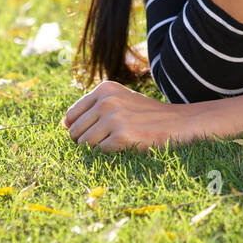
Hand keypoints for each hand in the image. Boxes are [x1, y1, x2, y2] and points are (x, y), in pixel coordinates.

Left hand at [62, 79, 202, 152]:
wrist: (178, 123)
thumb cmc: (146, 114)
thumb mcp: (120, 100)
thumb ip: (92, 108)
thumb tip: (64, 124)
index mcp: (104, 88)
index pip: (71, 115)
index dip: (77, 128)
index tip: (93, 132)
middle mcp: (106, 101)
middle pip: (75, 131)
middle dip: (85, 140)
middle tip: (106, 140)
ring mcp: (113, 119)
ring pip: (84, 144)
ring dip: (96, 148)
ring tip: (115, 142)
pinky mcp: (121, 137)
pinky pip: (99, 152)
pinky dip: (109, 154)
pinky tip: (124, 146)